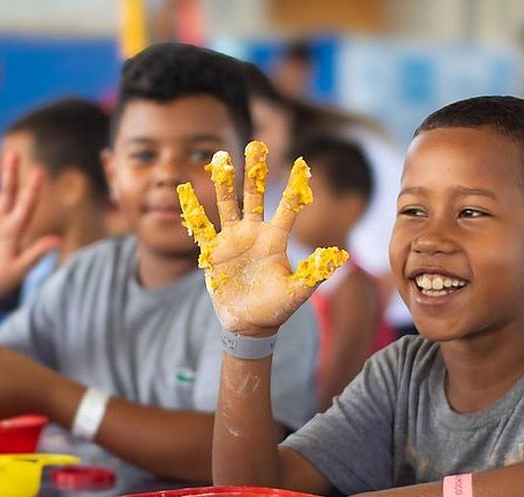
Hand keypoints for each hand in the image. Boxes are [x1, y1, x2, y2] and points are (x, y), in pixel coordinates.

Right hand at [0, 153, 60, 327]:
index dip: (33, 189)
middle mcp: (1, 222)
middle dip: (11, 174)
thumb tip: (57, 240)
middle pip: (8, 193)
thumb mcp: (19, 270)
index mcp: (16, 231)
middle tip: (15, 153)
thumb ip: (36, 254)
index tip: (40, 171)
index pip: (27, 205)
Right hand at [177, 141, 347, 336]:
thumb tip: (339, 254)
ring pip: (227, 205)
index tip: (302, 163)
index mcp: (276, 239)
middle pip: (254, 196)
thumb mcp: (297, 292)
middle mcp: (254, 233)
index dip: (295, 187)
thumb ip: (314, 273)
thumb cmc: (276, 308)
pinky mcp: (213, 252)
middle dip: (255, 171)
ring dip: (224, 183)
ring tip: (221, 158)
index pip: (288, 208)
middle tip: (256, 145)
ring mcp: (232, 240)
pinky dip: (193, 210)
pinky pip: (202, 228)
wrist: (249, 324)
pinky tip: (184, 190)